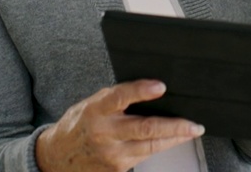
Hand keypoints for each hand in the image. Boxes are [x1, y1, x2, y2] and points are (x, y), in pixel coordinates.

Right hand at [35, 80, 204, 171]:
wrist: (57, 158)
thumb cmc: (79, 125)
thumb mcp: (91, 104)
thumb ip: (115, 98)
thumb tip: (148, 88)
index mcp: (96, 110)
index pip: (120, 97)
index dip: (141, 91)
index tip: (161, 86)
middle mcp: (104, 133)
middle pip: (145, 129)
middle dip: (174, 126)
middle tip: (193, 123)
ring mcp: (111, 155)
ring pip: (151, 147)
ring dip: (175, 139)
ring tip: (191, 131)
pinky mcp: (116, 170)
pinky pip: (144, 157)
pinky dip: (160, 148)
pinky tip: (171, 141)